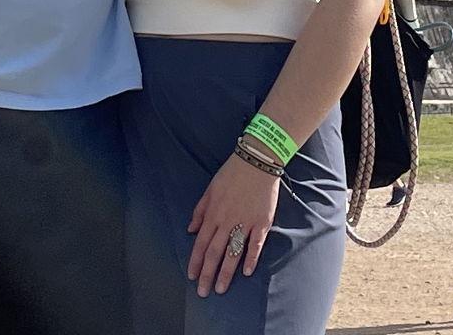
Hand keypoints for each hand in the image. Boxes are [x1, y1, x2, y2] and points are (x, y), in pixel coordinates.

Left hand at [187, 154, 281, 298]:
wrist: (257, 161)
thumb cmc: (232, 173)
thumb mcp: (210, 188)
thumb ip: (200, 210)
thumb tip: (191, 229)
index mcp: (213, 213)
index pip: (201, 243)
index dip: (195, 261)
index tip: (192, 276)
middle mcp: (227, 221)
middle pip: (215, 252)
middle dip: (207, 274)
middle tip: (203, 292)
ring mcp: (245, 223)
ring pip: (233, 253)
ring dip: (226, 272)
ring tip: (220, 288)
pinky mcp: (262, 223)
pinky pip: (255, 244)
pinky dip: (251, 259)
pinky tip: (246, 272)